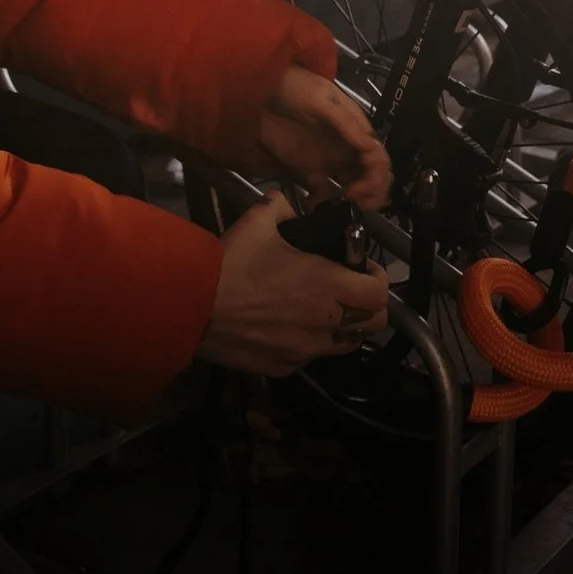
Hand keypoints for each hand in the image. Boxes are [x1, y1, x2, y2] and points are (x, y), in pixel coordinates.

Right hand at [196, 194, 388, 374]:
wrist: (191, 306)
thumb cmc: (231, 262)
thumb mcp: (259, 220)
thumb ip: (282, 207)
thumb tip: (287, 205)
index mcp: (328, 285)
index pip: (380, 292)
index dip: (377, 278)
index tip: (361, 267)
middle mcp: (325, 323)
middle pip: (373, 325)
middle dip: (368, 306)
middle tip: (348, 289)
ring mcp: (305, 351)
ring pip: (345, 345)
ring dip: (343, 327)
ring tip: (320, 309)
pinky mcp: (284, 368)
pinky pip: (310, 358)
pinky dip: (309, 343)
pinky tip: (287, 326)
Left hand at [257, 67, 391, 208]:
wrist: (260, 91)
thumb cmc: (295, 88)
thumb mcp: (321, 99)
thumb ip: (345, 122)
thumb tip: (369, 147)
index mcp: (355, 128)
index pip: (378, 157)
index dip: (375, 176)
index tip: (355, 189)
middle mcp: (347, 147)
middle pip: (372, 174)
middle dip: (372, 191)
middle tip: (356, 202)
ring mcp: (328, 159)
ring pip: (354, 184)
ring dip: (357, 200)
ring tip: (344, 207)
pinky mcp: (308, 169)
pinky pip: (324, 191)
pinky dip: (324, 202)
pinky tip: (313, 205)